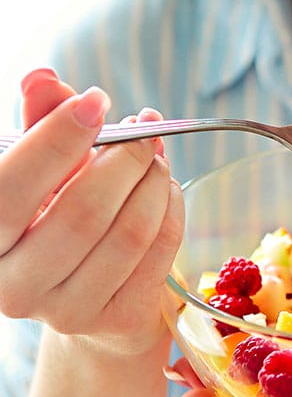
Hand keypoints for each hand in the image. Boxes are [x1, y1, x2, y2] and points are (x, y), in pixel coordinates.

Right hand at [0, 68, 184, 354]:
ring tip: (156, 159)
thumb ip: (38, 126)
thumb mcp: (39, 173)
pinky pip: (158, 253)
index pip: (9, 187)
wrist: (84, 294)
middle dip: (124, 159)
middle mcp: (15, 286)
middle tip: (144, 128)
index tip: (96, 100)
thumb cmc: (54, 220)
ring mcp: (67, 312)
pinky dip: (171, 211)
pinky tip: (166, 190)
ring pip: (128, 234)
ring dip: (154, 184)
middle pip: (83, 212)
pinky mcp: (115, 320)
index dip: (57, 138)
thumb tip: (42, 76)